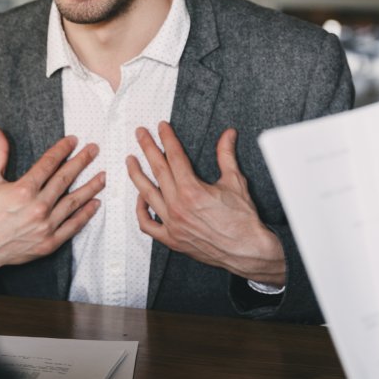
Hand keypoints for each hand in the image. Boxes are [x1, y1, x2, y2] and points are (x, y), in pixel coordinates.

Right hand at [0, 128, 104, 286]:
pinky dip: (86, 215)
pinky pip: (73, 226)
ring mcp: (45, 226)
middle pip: (65, 179)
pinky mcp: (49, 242)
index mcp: (23, 190)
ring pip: (74, 202)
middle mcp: (37, 207)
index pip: (49, 164)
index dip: (62, 150)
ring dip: (90, 187)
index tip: (73, 140)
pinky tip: (95, 203)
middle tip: (94, 150)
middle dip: (82, 162)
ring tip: (103, 176)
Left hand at [126, 122, 285, 285]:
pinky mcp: (171, 239)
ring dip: (136, 175)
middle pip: (157, 170)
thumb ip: (226, 155)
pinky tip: (140, 198)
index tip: (161, 127)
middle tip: (140, 133)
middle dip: (147, 148)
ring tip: (130, 160)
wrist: (248, 251)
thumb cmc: (243, 220)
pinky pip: (147, 224)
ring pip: (146, 194)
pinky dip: (140, 211)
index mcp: (192, 190)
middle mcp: (178, 206)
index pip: (174, 157)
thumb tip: (228, 134)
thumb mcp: (235, 182)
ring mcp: (172, 224)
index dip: (167, 139)